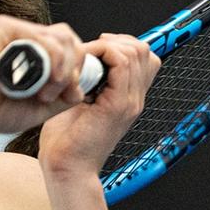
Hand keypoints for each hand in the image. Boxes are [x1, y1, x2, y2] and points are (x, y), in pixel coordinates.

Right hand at [0, 15, 92, 134]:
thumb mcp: (43, 107)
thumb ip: (65, 95)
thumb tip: (81, 86)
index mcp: (32, 51)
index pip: (70, 47)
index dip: (78, 69)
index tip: (66, 94)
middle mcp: (24, 36)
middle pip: (70, 38)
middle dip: (74, 68)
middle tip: (56, 94)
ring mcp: (14, 30)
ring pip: (63, 37)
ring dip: (63, 68)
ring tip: (47, 92)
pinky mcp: (3, 27)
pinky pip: (43, 37)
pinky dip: (50, 60)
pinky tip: (38, 82)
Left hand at [38, 33, 160, 175]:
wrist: (66, 168)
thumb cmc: (65, 140)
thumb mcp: (77, 102)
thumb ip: (85, 80)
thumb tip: (79, 58)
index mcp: (128, 97)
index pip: (144, 58)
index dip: (122, 45)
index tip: (96, 50)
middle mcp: (134, 98)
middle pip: (144, 50)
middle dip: (116, 41)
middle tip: (91, 51)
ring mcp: (130, 101)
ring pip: (136, 52)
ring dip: (107, 46)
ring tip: (86, 58)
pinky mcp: (118, 105)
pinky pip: (122, 64)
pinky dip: (103, 54)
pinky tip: (86, 64)